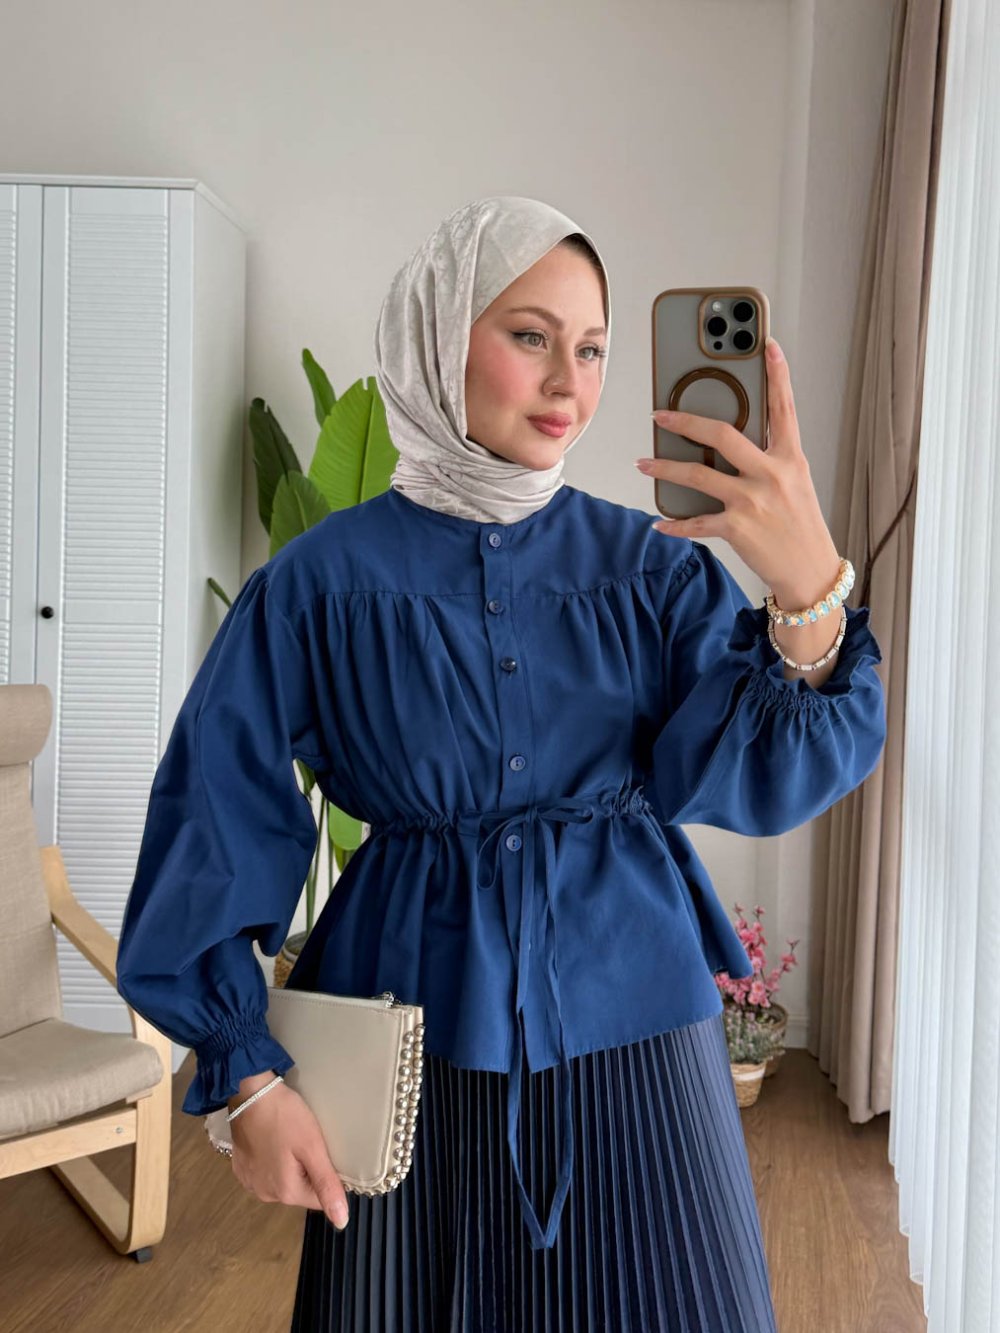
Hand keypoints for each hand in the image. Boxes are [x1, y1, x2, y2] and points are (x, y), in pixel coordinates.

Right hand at [228, 1077, 350, 1230]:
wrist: (250, 1092)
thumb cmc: (285, 1117)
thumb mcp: (312, 1147)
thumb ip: (327, 1184)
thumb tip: (341, 1222)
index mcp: (285, 1192)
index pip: (319, 1198)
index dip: (326, 1175)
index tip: (322, 1151)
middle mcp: (265, 1195)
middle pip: (300, 1189)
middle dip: (307, 1170)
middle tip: (305, 1141)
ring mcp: (250, 1183)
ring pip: (283, 1181)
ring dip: (290, 1166)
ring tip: (289, 1139)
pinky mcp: (240, 1169)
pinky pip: (266, 1172)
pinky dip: (273, 1161)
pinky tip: (274, 1141)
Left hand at [638, 337, 840, 609]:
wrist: (811, 572)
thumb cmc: (801, 527)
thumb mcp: (796, 485)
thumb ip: (769, 461)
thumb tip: (729, 446)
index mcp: (790, 459)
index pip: (784, 408)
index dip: (777, 375)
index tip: (767, 345)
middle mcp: (772, 475)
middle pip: (722, 435)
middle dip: (685, 421)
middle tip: (660, 416)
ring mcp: (754, 501)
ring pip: (698, 475)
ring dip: (665, 469)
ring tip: (643, 464)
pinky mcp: (738, 529)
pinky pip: (696, 523)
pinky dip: (674, 524)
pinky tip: (659, 522)